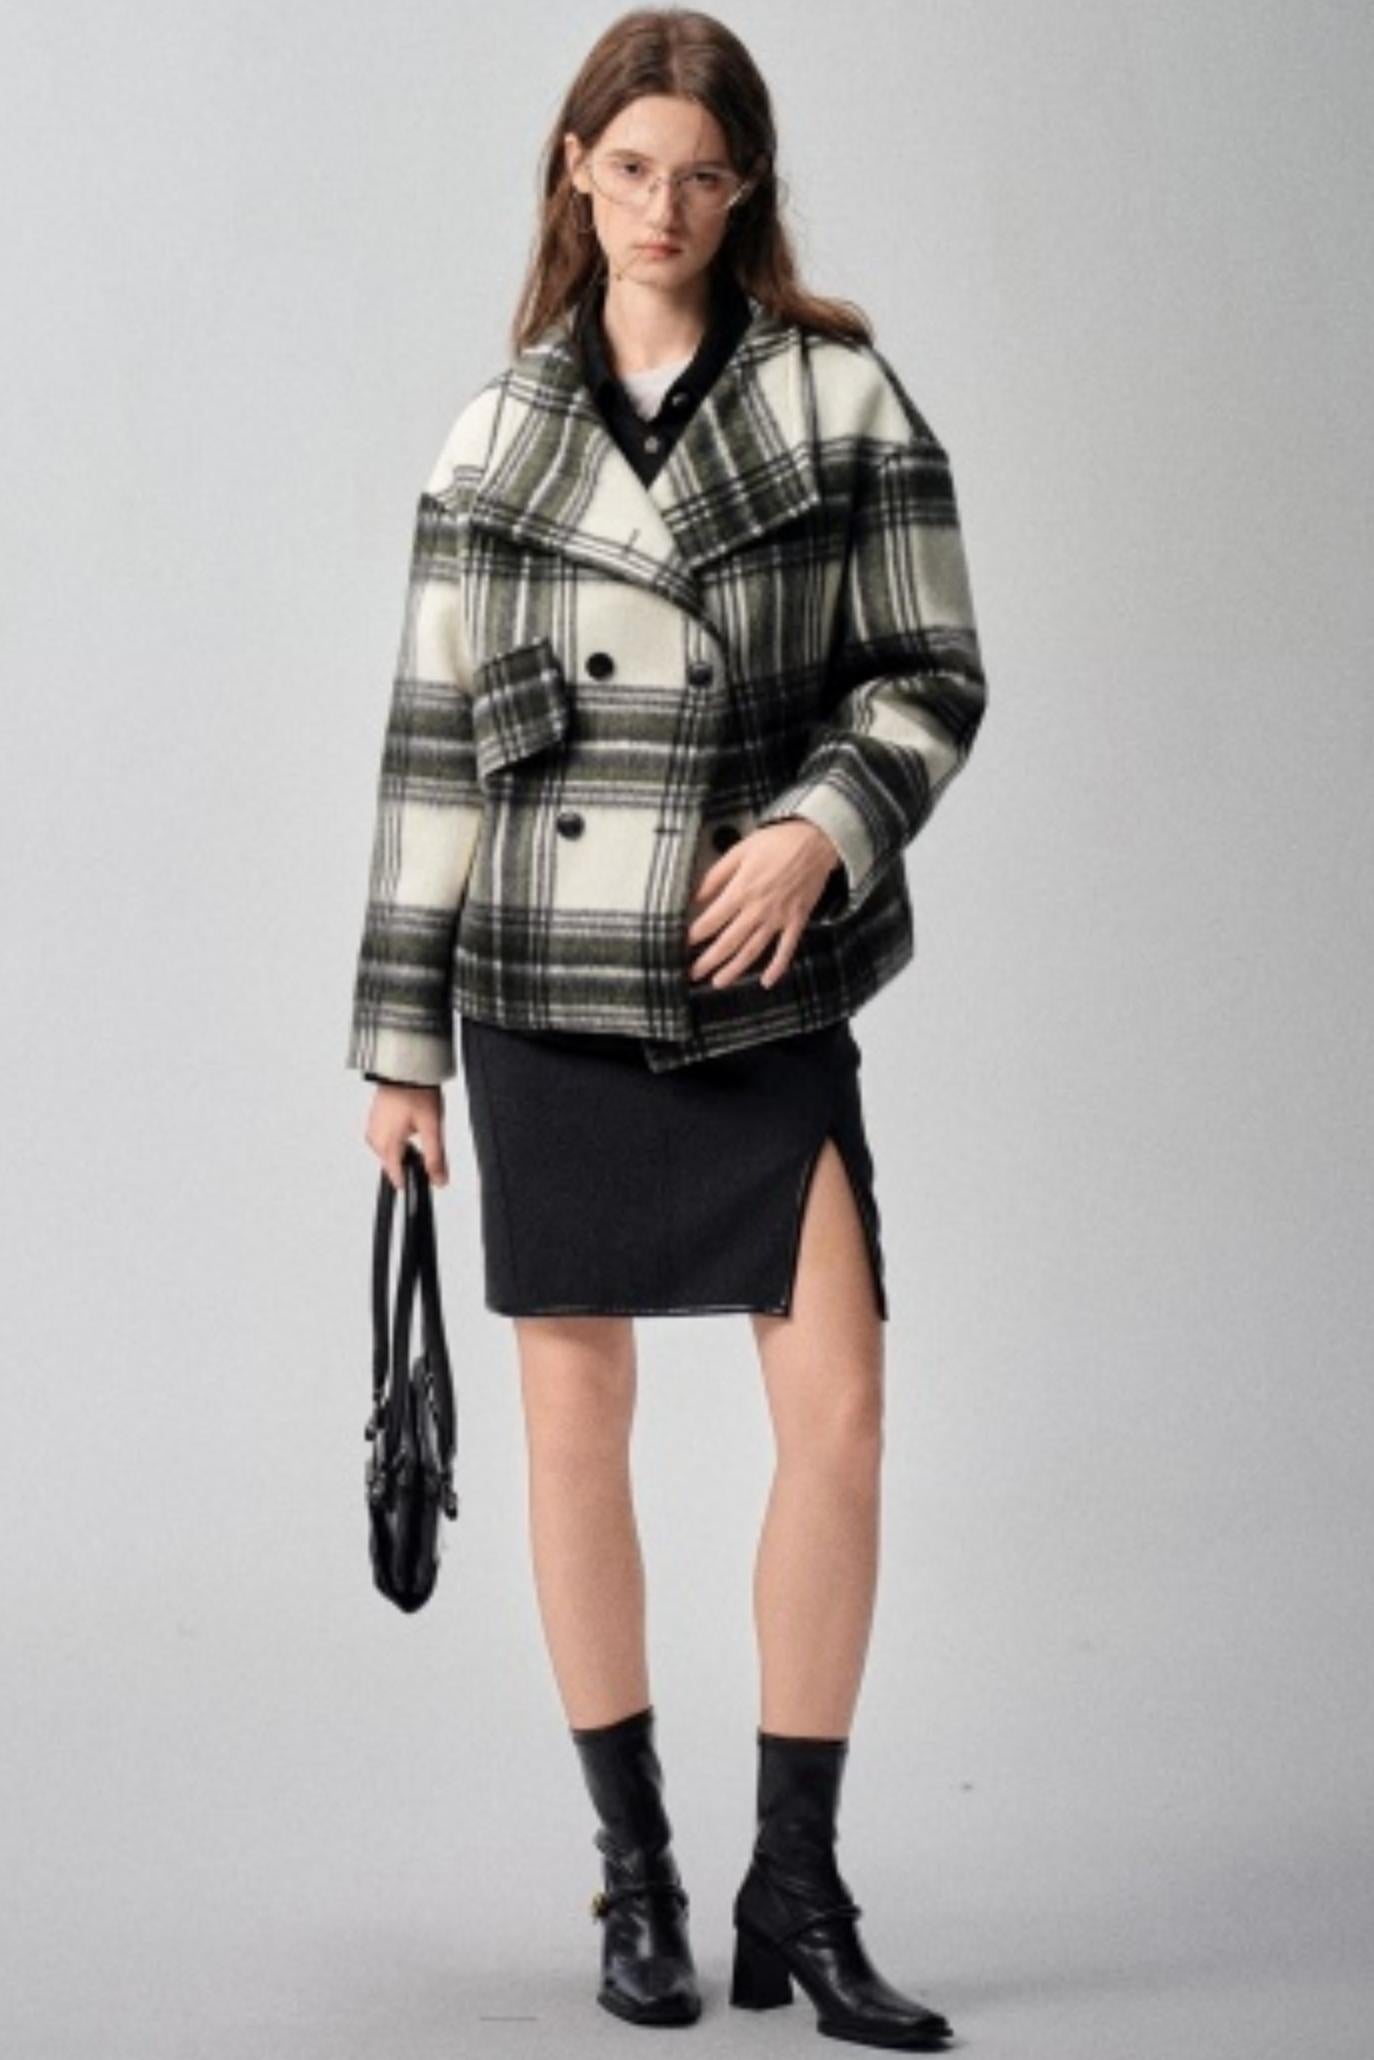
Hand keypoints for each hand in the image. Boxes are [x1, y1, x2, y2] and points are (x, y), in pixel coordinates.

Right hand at [365, 1083, 449, 1192]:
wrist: (405, 1068)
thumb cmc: (416, 1092)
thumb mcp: (432, 1128)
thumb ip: (435, 1157)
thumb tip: (439, 1180)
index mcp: (386, 1144)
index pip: (397, 1178)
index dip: (414, 1179)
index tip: (426, 1174)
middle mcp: (374, 1139)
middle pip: (395, 1165)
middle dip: (412, 1159)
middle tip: (425, 1136)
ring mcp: (372, 1130)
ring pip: (391, 1152)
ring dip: (405, 1147)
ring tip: (416, 1125)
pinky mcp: (373, 1121)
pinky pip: (386, 1139)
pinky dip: (398, 1136)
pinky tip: (408, 1121)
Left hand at [685, 820, 842, 989]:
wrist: (816, 840)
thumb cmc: (778, 842)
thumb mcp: (740, 851)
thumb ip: (716, 875)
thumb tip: (696, 895)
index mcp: (742, 890)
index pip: (711, 920)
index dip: (694, 934)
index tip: (682, 943)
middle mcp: (758, 908)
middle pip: (728, 941)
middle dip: (708, 960)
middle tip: (693, 973)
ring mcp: (779, 918)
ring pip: (752, 951)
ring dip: (734, 969)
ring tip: (718, 982)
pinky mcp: (796, 921)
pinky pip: (786, 950)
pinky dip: (777, 967)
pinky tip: (766, 981)